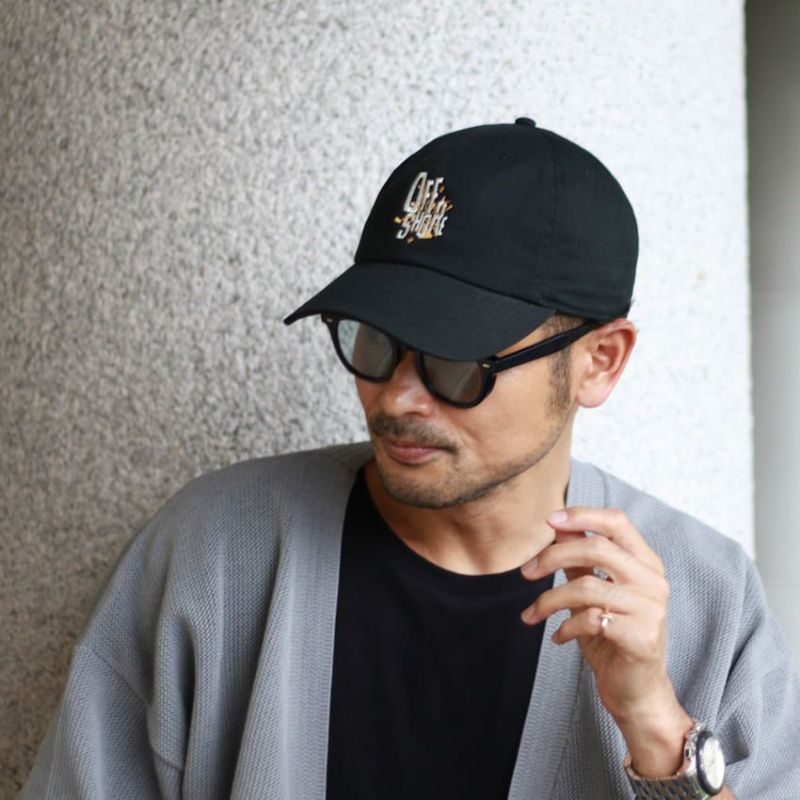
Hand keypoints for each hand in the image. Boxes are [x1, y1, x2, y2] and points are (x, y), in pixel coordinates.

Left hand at [520, 507, 691, 777]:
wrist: (636, 691)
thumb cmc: (613, 636)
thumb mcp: (594, 592)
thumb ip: (581, 560)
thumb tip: (558, 526)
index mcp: (645, 563)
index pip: (617, 522)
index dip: (582, 515)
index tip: (548, 520)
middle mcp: (653, 581)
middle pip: (597, 548)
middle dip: (553, 556)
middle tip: (526, 572)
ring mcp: (651, 609)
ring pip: (587, 586)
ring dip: (549, 599)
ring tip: (533, 613)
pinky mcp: (641, 638)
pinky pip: (590, 620)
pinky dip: (565, 626)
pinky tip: (557, 636)